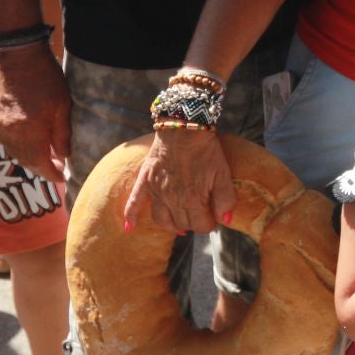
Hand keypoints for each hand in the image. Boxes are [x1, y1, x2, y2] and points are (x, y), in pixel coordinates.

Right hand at [0, 44, 70, 181]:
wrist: (18, 54)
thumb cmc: (45, 77)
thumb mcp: (62, 105)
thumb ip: (62, 134)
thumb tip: (64, 156)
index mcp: (29, 131)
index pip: (40, 163)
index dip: (51, 174)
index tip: (62, 178)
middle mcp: (11, 132)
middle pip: (25, 160)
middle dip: (40, 168)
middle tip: (55, 170)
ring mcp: (0, 124)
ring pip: (14, 152)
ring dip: (29, 159)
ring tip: (44, 159)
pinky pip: (6, 141)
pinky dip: (18, 148)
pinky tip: (28, 144)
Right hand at [123, 128, 237, 235]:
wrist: (184, 127)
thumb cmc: (205, 150)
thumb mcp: (223, 173)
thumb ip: (226, 199)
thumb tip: (226, 221)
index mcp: (192, 200)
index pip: (201, 226)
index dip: (210, 224)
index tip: (213, 217)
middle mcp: (172, 200)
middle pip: (183, 224)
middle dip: (194, 223)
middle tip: (200, 214)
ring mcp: (156, 191)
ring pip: (162, 220)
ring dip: (172, 225)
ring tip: (180, 223)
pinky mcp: (145, 181)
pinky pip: (134, 202)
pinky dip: (131, 215)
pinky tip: (128, 227)